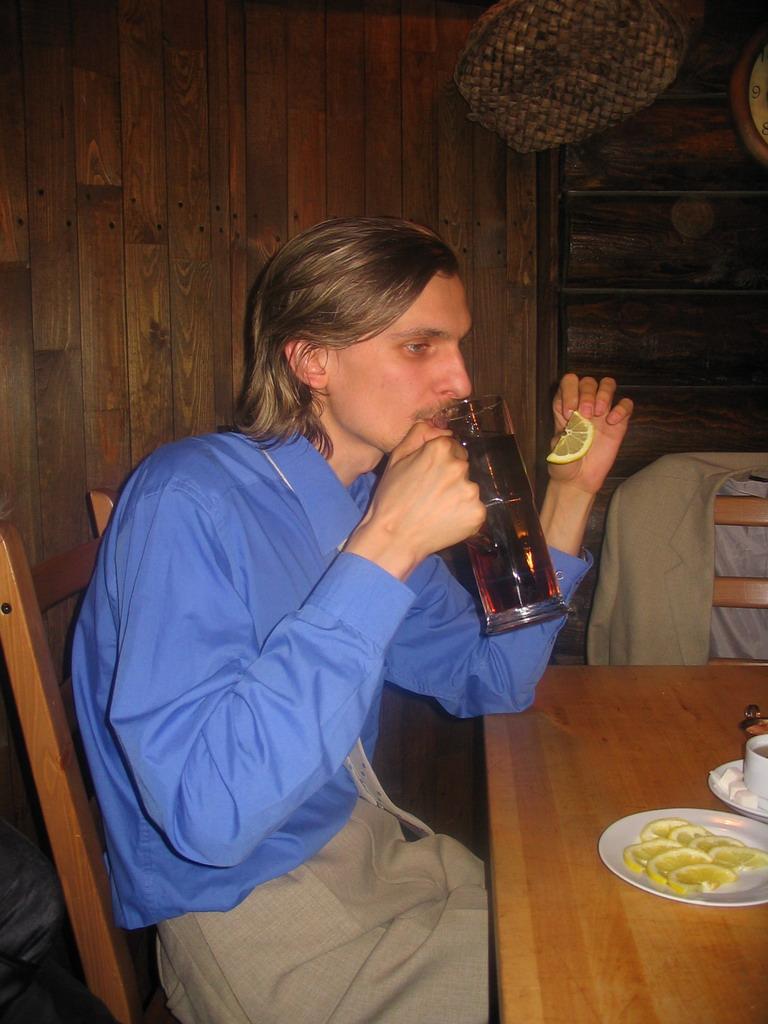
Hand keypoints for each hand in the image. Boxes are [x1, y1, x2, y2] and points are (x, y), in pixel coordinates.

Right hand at [345, 422, 485, 578]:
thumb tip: (443, 430)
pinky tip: (445, 521)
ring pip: (469, 489)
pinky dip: (464, 515)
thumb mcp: (397, 457)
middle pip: (462, 467)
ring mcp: (471, 491)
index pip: (454, 448)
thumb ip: (420, 433)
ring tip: (436, 510)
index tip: (428, 476)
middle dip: (450, 478)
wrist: (393, 538)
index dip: (440, 462)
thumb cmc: (391, 498)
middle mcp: (459, 467)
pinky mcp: (477, 513)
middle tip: (430, 495)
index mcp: (440, 449)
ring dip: (458, 497)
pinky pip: (474, 509)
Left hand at [548, 373, 632, 495]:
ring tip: (599, 414)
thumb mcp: (557, 449)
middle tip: (585, 415)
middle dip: (587, 394)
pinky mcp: (618, 423)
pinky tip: (613, 422)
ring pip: (607, 385)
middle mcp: (583, 405)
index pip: (569, 382)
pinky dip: (622, 408)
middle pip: (588, 381)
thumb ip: (565, 436)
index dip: (570, 391)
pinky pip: (626, 404)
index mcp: (565, 406)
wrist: (579, 480)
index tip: (570, 412)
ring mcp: (602, 412)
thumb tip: (574, 426)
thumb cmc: (565, 464)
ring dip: (603, 394)